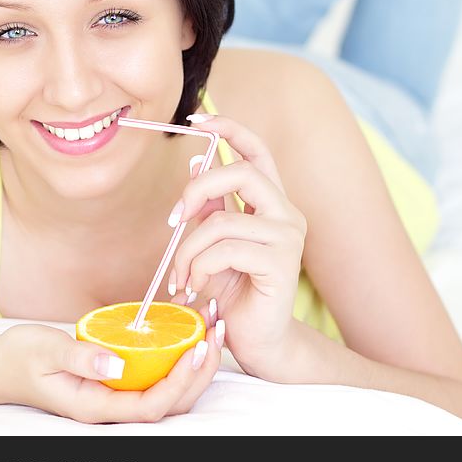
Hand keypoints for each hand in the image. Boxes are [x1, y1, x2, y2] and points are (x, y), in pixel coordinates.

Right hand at [0, 323, 221, 423]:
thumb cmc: (17, 357)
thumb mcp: (43, 351)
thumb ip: (78, 357)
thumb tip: (117, 364)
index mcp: (94, 407)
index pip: (151, 406)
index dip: (180, 382)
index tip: (198, 348)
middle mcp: (109, 408)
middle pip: (169, 404)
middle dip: (200, 372)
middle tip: (217, 332)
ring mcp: (112, 398)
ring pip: (166, 393)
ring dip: (194, 365)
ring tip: (211, 328)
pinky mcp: (114, 383)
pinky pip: (153, 377)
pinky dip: (175, 358)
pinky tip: (186, 330)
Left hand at [168, 113, 306, 377]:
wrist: (258, 340)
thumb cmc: (234, 291)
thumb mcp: (213, 243)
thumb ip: (210, 207)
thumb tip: (196, 163)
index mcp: (271, 202)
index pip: (256, 150)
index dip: (229, 128)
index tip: (196, 121)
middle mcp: (286, 213)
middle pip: (241, 171)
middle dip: (196, 190)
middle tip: (173, 219)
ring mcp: (288, 237)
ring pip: (222, 220)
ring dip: (188, 249)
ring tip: (181, 276)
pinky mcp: (281, 263)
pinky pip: (225, 249)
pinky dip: (200, 267)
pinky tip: (197, 285)